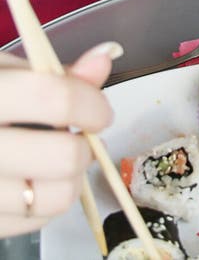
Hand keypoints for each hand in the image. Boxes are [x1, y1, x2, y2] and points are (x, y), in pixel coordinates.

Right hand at [0, 42, 119, 236]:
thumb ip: (54, 71)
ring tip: (62, 159)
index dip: (90, 104)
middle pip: (61, 156)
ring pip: (54, 197)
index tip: (100, 110)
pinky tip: (39, 180)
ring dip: (72, 178)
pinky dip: (48, 202)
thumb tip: (104, 60)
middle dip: (85, 146)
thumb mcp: (4, 72)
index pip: (54, 99)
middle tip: (81, 137)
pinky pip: (35, 223)